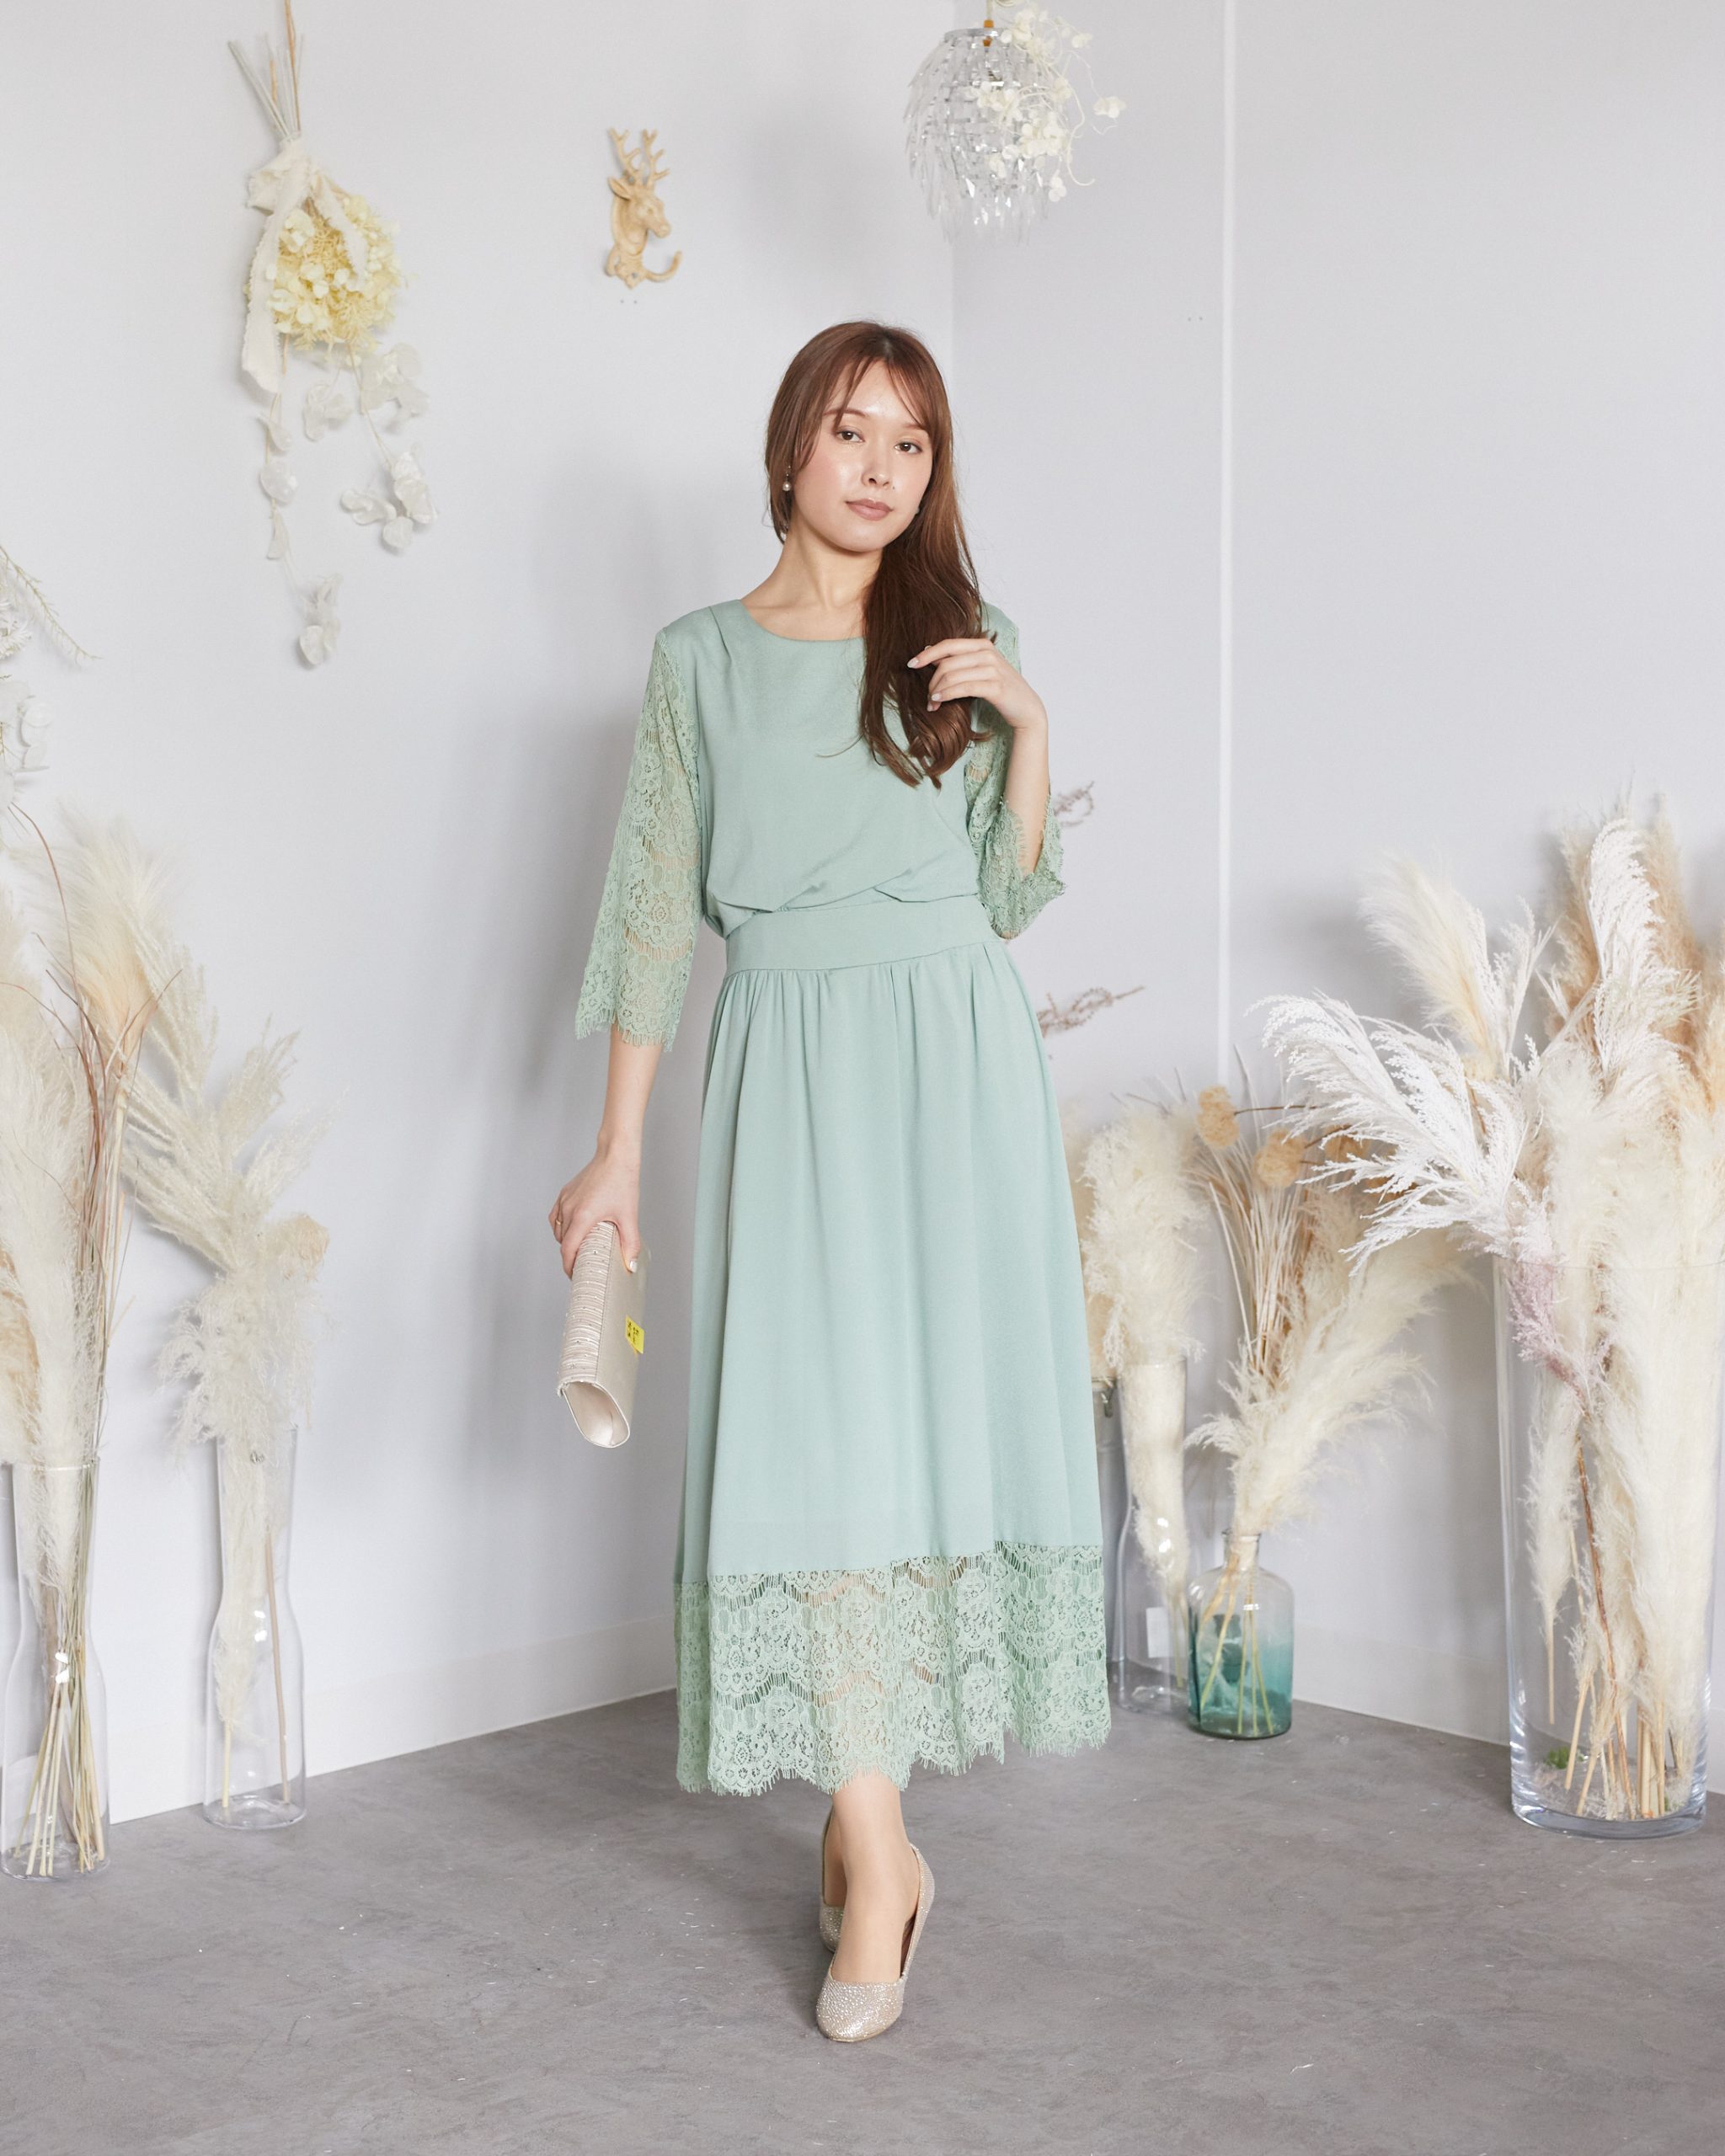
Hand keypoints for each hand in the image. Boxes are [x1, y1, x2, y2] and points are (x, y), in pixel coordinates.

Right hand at [549, 1144, 641, 1278]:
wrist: (615, 1156)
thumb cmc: (622, 1182)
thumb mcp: (628, 1216)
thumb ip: (630, 1242)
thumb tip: (631, 1264)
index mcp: (582, 1217)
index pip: (568, 1250)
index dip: (569, 1267)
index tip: (574, 1276)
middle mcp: (569, 1209)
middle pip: (562, 1242)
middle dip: (570, 1256)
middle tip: (582, 1266)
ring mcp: (565, 1200)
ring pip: (558, 1230)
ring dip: (565, 1242)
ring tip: (578, 1249)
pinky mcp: (565, 1193)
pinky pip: (556, 1216)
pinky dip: (561, 1227)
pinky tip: (571, 1230)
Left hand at [907, 636, 1046, 732]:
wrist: (1026, 708)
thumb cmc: (999, 689)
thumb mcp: (979, 670)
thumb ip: (958, 660)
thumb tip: (929, 651)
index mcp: (982, 645)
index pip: (948, 645)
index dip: (927, 655)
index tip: (911, 664)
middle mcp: (987, 653)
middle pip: (947, 663)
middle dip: (932, 681)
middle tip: (927, 697)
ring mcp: (993, 669)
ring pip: (953, 676)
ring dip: (937, 691)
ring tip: (931, 703)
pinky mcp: (995, 686)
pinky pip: (963, 688)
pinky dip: (947, 694)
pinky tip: (938, 700)